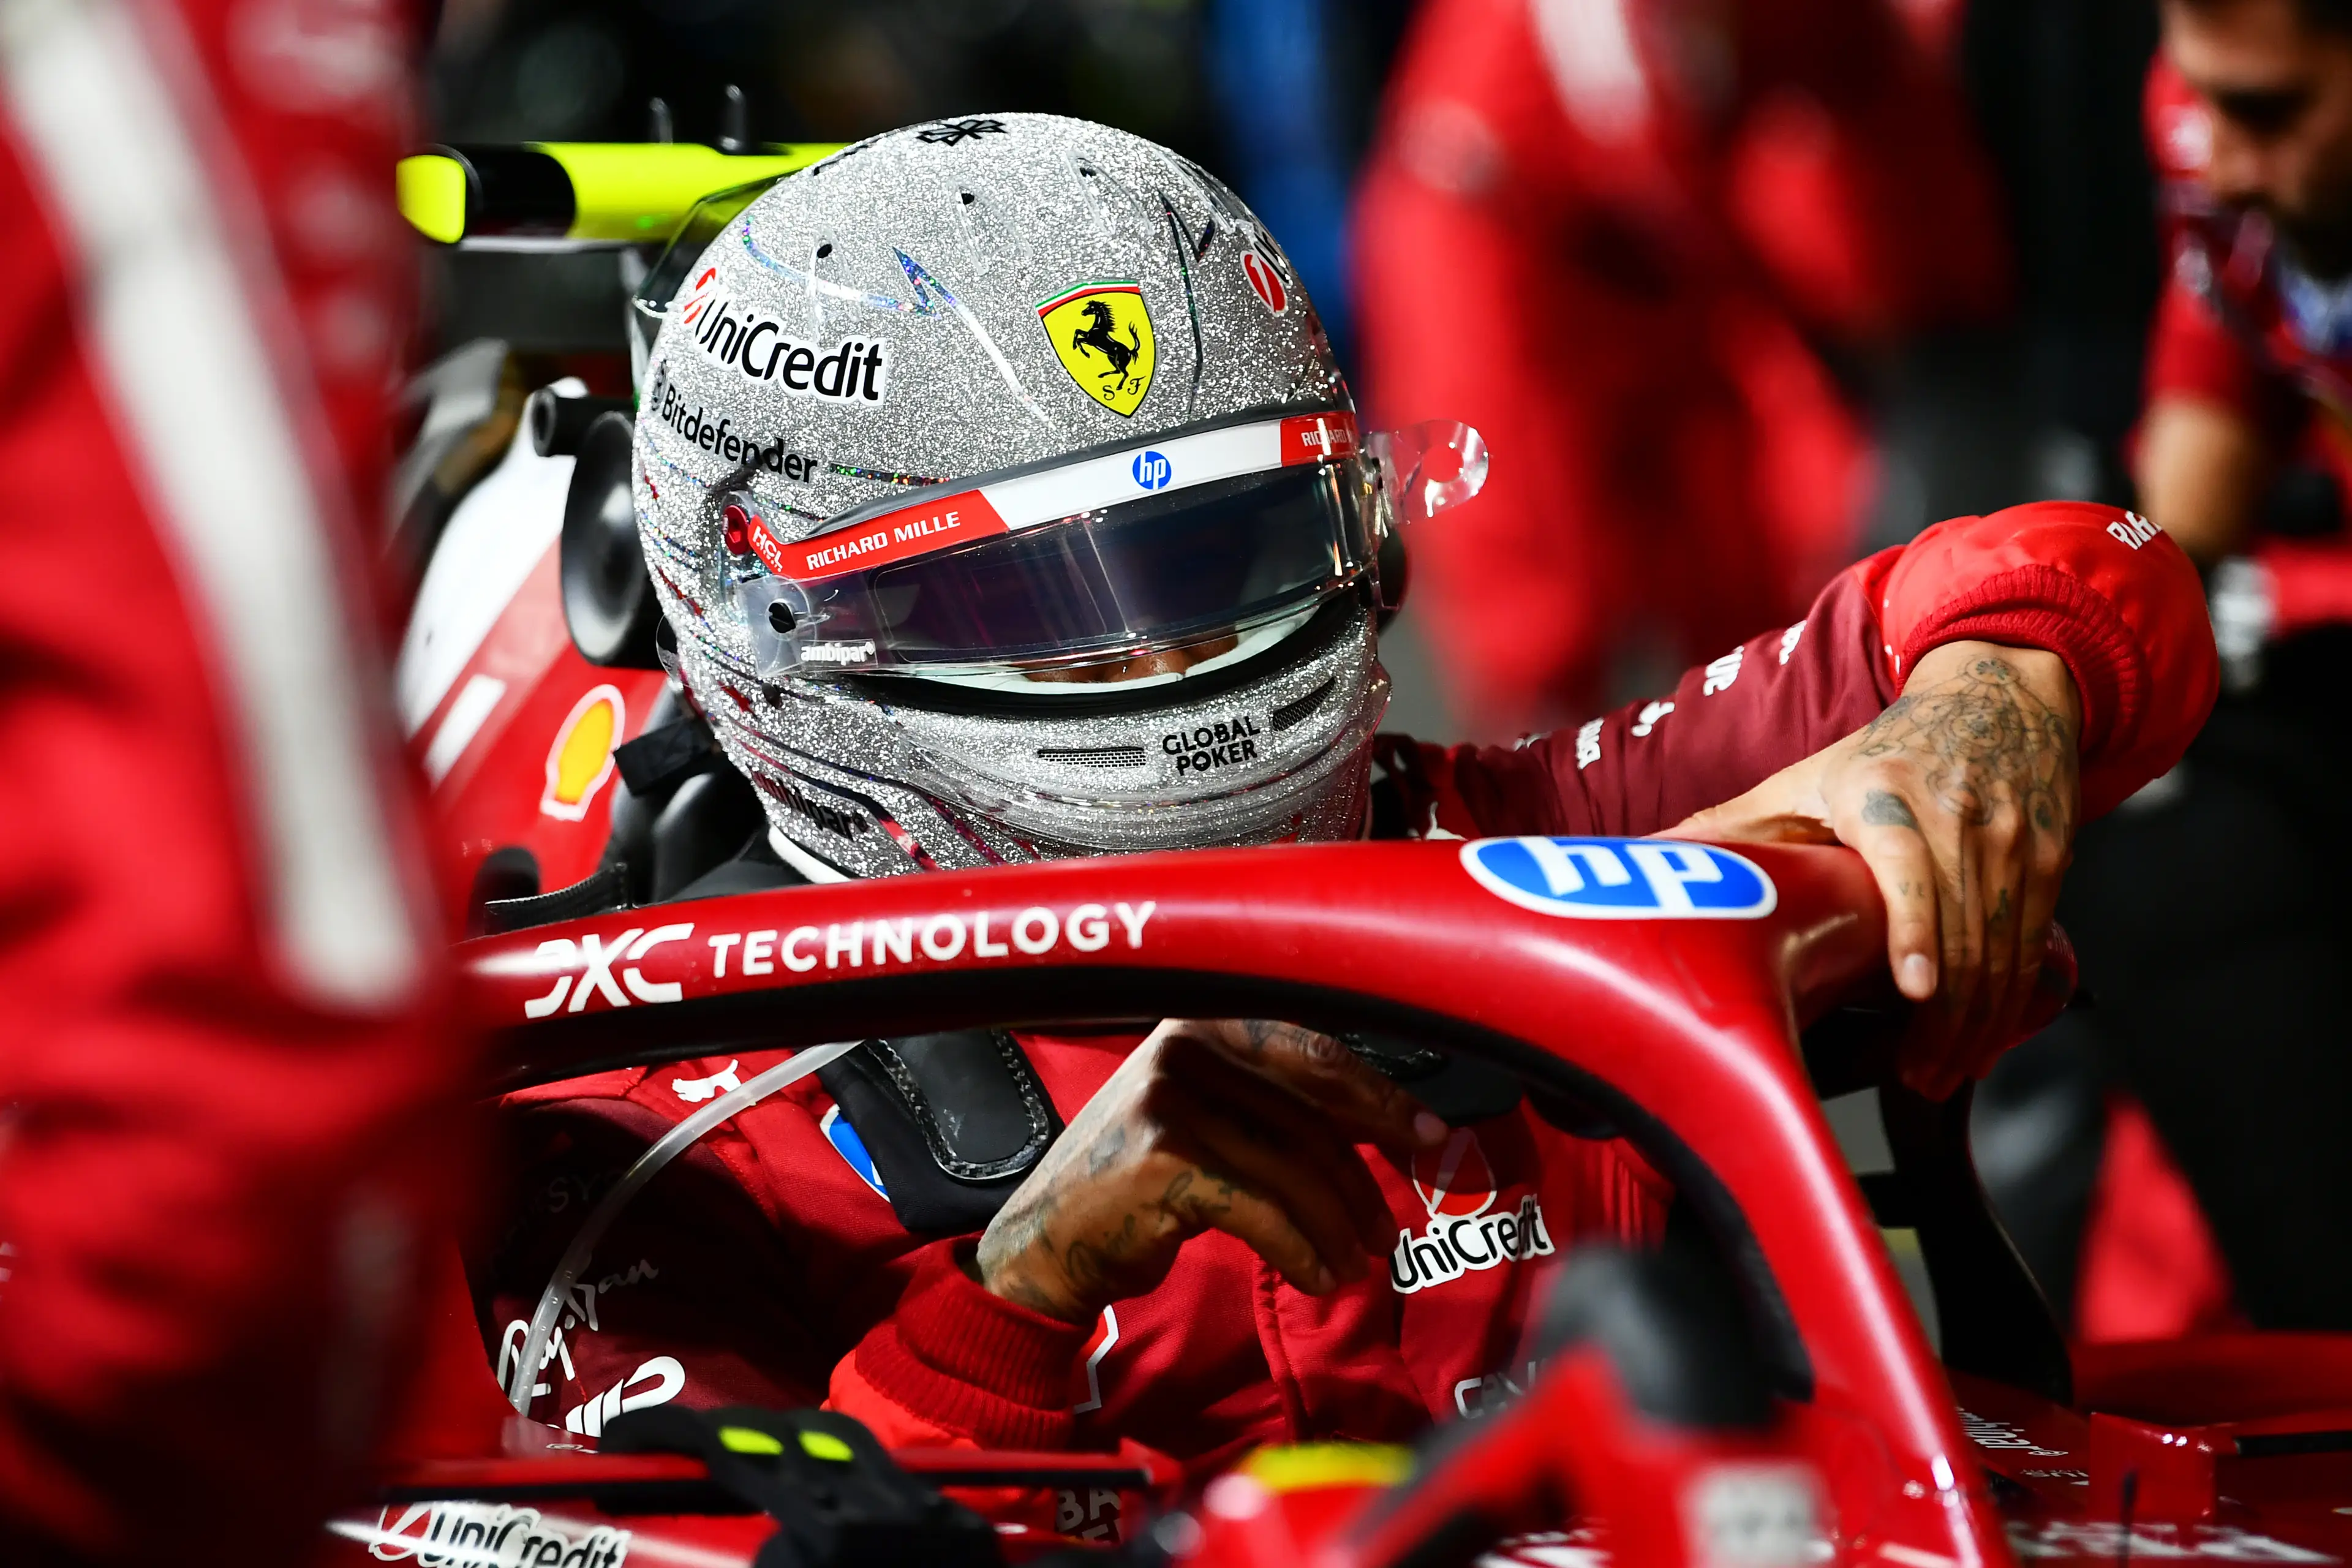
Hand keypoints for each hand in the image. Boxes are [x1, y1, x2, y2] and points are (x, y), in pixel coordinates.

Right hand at [973, 1020, 1449, 1323]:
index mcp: (1200, 1023)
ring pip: (1292, 1169)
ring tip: (1356, 1268)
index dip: (1379, 1096)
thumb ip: (1268, 1106)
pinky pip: (1263, 1210)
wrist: (1045, 1242)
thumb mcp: (1199, 1116)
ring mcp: (1168, 1101)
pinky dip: (1301, 1252)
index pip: (1312, 1051)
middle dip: (1362, 1180)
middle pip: (1309, 1115)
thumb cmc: (1134, 1183)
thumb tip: (1378, 1123)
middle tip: (1391, 1233)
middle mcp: (1183, 1047)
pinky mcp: (1162, 1161)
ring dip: (1336, 1229)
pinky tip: (1317, 1279)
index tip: (1430, 1137)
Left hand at [1665, 640, 2081, 1096]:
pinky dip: (2012, 1002)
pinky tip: (1983, 1040)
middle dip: (1942, 1017)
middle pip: (1961, 931)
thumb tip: (1647, 856)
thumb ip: (1734, 824)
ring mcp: (2010, 840)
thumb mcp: (1806, 777)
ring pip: (2003, 949)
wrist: (1998, 697)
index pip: (1906, 868)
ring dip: (1977, 1023)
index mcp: (1882, 794)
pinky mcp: (2050, 860)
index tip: (1914, 989)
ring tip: (1940, 1072)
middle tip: (1914, 1075)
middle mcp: (1955, 816)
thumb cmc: (1885, 753)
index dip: (1913, 929)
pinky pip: (2034, 944)